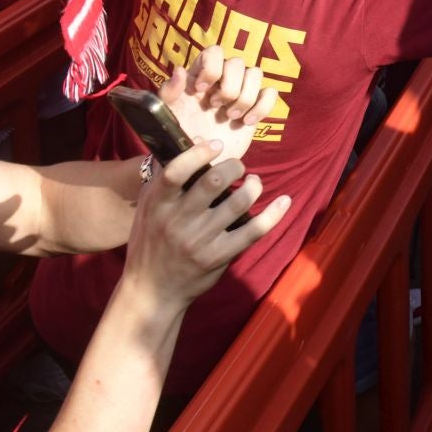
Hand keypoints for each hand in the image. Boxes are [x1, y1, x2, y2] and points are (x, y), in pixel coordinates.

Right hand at [119, 141, 289, 308]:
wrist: (151, 290)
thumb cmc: (150, 241)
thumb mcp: (148, 207)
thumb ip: (166, 175)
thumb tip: (197, 140)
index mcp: (158, 204)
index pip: (176, 172)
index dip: (199, 153)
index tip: (217, 145)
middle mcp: (178, 221)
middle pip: (214, 182)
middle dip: (234, 167)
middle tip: (238, 168)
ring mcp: (200, 241)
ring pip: (238, 203)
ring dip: (253, 187)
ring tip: (253, 183)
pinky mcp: (219, 256)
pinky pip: (253, 231)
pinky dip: (274, 214)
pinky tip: (284, 201)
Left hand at [158, 44, 278, 163]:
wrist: (197, 163)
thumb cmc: (178, 136)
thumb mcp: (167, 115)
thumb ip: (169, 92)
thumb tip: (180, 70)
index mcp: (200, 75)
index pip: (214, 51)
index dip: (212, 67)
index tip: (202, 89)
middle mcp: (222, 79)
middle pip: (238, 62)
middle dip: (230, 87)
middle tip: (217, 107)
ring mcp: (241, 92)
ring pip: (256, 73)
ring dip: (245, 97)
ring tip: (232, 116)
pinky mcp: (256, 107)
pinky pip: (270, 93)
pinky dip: (262, 106)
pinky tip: (247, 122)